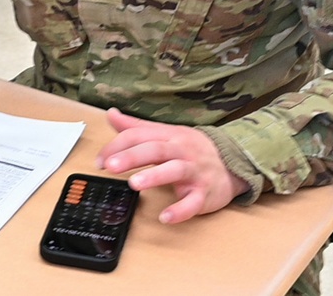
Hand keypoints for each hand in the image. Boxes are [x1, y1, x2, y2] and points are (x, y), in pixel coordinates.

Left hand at [96, 108, 248, 223]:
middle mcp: (181, 151)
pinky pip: (193, 202)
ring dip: (155, 177)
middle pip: (156, 149)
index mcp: (169, 135)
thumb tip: (111, 115)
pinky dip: (180, 210)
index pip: (139, 136)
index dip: (117, 146)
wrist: (232, 163)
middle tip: (110, 165)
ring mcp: (194, 172)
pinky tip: (165, 217)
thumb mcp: (165, 133)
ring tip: (135, 184)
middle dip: (132, 156)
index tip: (100, 161)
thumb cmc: (192, 149)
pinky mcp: (205, 194)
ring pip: (175, 171)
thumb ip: (137, 127)